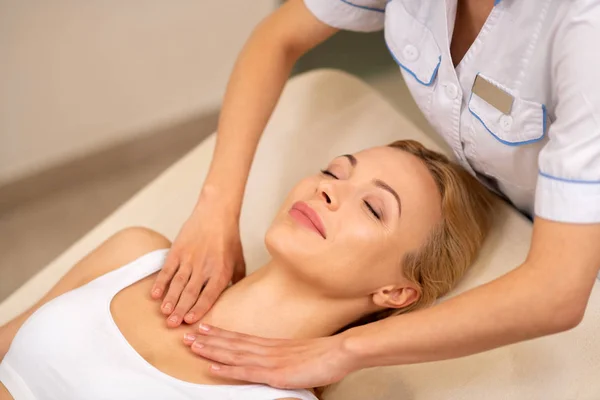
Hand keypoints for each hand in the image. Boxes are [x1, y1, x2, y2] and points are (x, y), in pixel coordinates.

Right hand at [151, 197, 245, 326]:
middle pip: (191, 293)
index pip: (209, 295)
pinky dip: (160, 282)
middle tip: (172, 324)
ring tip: (164, 313)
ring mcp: (189, 259)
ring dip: (170, 299)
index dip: (199, 309)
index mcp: (221, 271)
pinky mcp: (178, 250)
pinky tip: (155, 294)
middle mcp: (204, 267)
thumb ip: (236, 281)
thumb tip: (235, 300)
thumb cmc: (229, 238)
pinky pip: (167, 270)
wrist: (216, 213)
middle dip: (181, 310)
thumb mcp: (238, 261)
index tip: (189, 321)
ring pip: (178, 283)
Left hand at [182, 324, 358, 388]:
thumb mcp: (300, 356)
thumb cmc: (325, 355)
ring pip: (233, 354)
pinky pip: (245, 371)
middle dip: (208, 338)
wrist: (340, 352)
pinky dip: (226, 368)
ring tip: (192, 344)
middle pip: (232, 343)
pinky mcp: (274, 374)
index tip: (204, 327)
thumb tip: (278, 363)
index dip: (220, 333)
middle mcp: (267, 349)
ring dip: (210, 349)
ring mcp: (269, 361)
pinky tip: (212, 366)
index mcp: (272, 345)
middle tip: (186, 333)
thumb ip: (285, 359)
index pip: (240, 338)